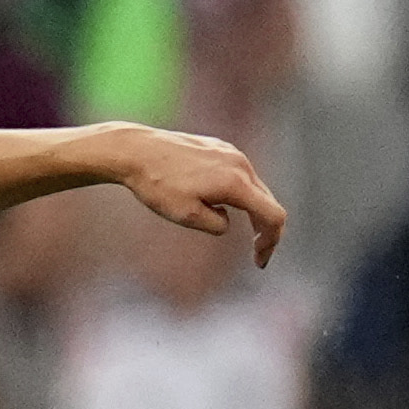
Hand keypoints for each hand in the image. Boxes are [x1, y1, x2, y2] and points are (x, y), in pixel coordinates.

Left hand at [100, 124, 287, 265]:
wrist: (136, 150)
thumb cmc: (157, 184)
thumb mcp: (186, 215)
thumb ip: (216, 224)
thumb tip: (227, 222)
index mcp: (236, 183)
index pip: (273, 216)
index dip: (272, 242)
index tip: (259, 261)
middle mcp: (240, 164)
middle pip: (268, 202)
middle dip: (265, 230)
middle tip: (257, 254)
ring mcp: (231, 152)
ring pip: (255, 187)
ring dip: (254, 211)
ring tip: (248, 232)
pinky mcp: (220, 147)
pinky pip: (240, 174)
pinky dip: (242, 194)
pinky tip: (224, 205)